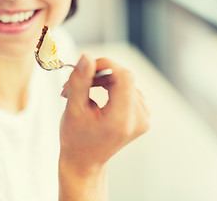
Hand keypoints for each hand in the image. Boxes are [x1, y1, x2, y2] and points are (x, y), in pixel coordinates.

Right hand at [59, 54, 149, 173]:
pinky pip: (128, 90)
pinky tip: (94, 96)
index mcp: (121, 120)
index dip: (105, 65)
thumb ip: (80, 81)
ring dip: (101, 81)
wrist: (85, 160)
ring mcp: (143, 119)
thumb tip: (86, 56)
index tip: (85, 68)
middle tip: (73, 84)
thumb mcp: (73, 109)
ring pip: (124, 82)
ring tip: (81, 92)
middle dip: (97, 75)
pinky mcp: (142, 117)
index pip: (124, 77)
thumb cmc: (75, 138)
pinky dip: (110, 88)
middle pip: (123, 78)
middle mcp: (138, 120)